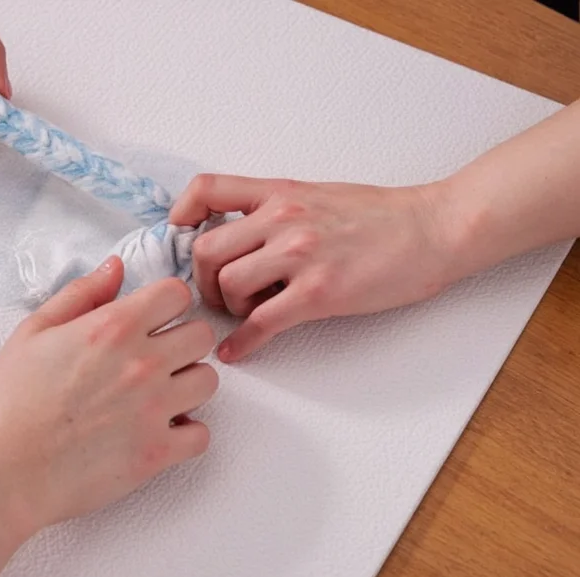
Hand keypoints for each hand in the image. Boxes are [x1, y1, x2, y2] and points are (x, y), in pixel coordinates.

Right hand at [0, 256, 216, 542]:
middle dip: (183, 341)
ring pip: (208, 382)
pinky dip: (186, 434)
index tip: (154, 318)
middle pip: (202, 335)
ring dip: (188, 385)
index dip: (166, 303)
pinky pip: (202, 435)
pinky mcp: (156, 453)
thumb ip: (81, 294)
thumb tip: (117, 267)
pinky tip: (159, 431)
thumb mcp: (33, 332)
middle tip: (157, 358)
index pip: (177, 293)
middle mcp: (142, 363)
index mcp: (112, 327)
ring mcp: (153, 409)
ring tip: (158, 395)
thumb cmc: (7, 403)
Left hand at [169, 175, 455, 361]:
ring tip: (248, 312)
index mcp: (279, 193)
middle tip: (221, 293)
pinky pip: (261, 323)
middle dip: (205, 279)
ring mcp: (300, 255)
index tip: (180, 235)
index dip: (182, 214)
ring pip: (230, 286)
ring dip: (230, 307)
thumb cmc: (380, 216)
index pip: (207, 189)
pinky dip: (242, 343)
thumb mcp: (317, 196)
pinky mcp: (319, 292)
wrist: (432, 229)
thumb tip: (240, 237)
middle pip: (206, 250)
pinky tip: (238, 351)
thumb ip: (275, 210)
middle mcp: (282, 219)